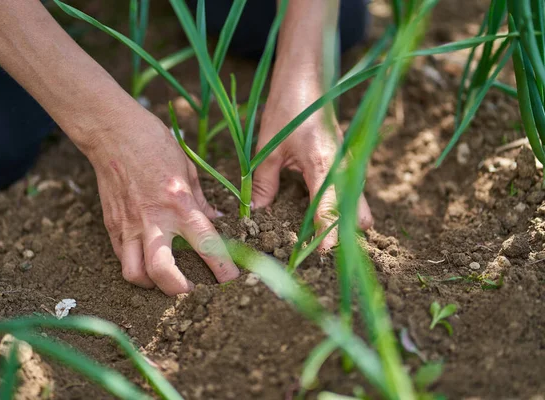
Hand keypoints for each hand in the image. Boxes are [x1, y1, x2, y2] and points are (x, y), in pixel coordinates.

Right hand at [86, 105, 238, 294]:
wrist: (112, 132)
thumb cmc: (154, 143)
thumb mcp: (187, 168)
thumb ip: (201, 200)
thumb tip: (215, 220)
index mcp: (179, 204)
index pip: (206, 245)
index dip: (222, 268)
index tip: (231, 281)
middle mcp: (153, 220)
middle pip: (162, 272)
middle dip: (180, 291)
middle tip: (191, 291)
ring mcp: (129, 225)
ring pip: (134, 273)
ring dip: (151, 284)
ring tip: (165, 280)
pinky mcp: (111, 225)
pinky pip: (121, 258)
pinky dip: (135, 265)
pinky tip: (147, 258)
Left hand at [252, 74, 372, 249]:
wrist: (306, 77)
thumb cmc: (288, 107)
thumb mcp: (269, 147)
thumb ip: (264, 183)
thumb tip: (257, 213)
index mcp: (326, 165)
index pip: (331, 212)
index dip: (327, 238)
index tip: (320, 257)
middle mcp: (345, 169)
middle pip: (356, 216)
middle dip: (343, 235)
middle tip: (318, 251)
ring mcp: (349, 166)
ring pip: (356, 207)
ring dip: (342, 224)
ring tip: (318, 241)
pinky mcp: (346, 163)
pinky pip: (350, 195)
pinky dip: (339, 209)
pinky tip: (319, 217)